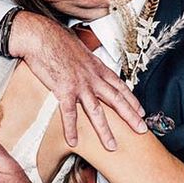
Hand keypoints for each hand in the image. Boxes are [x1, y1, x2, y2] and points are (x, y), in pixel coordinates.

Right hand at [9, 11, 146, 148]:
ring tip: (111, 146)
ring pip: (96, 111)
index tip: (141, 111)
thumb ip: (85, 62)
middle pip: (116, 100)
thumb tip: (85, 64)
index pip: (119, 86)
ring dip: (105, 130)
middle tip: (141, 130)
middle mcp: (92, 77)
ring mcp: (79, 85)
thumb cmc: (57, 40)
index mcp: (97, 67)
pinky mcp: (63, 90)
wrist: (42, 36)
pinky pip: (69, 114)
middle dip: (130, 116)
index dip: (131, 100)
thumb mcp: (79, 50)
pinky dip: (71, 129)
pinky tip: (73, 141)